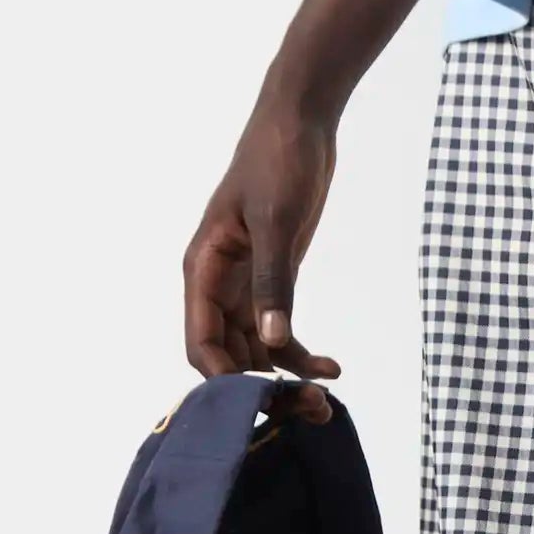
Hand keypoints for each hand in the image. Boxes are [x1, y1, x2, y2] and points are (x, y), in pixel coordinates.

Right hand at [181, 88, 342, 417]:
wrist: (299, 122)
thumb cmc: (277, 160)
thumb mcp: (277, 221)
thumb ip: (274, 282)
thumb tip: (273, 341)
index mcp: (202, 269)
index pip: (201, 343)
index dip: (225, 382)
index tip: (263, 404)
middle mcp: (216, 284)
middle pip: (228, 356)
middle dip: (262, 388)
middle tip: (310, 410)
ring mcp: (244, 285)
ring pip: (255, 350)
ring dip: (284, 379)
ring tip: (325, 403)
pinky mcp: (272, 281)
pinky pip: (278, 331)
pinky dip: (301, 355)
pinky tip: (332, 368)